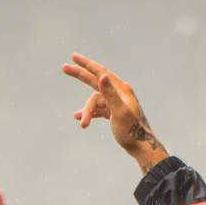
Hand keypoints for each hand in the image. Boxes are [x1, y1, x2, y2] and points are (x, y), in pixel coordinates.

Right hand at [62, 54, 167, 169]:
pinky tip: (81, 121)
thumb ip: (110, 93)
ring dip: (87, 113)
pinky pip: (98, 110)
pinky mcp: (114, 114)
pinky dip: (89, 114)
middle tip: (64, 67)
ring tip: (83, 126)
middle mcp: (119, 93)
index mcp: (121, 89)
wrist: (141, 147)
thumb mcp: (119, 111)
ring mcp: (116, 103)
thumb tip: (102, 76)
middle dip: (80, 75)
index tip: (73, 57)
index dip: (86, 64)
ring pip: (94, 102)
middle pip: (95, 81)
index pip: (101, 72)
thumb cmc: (132, 130)